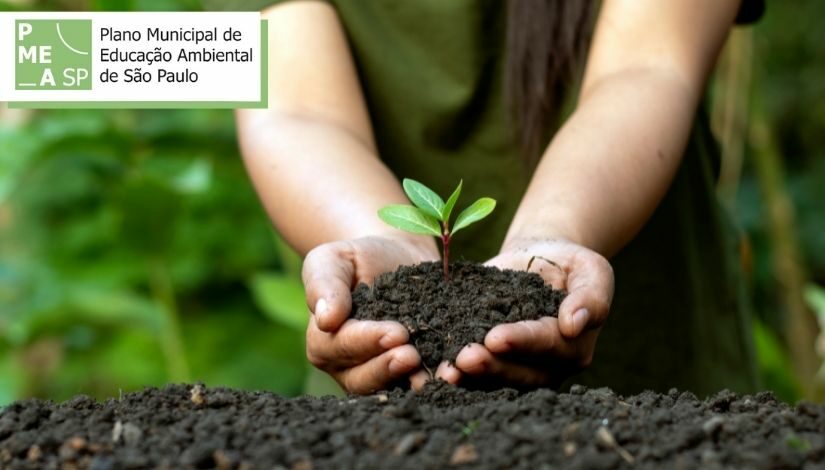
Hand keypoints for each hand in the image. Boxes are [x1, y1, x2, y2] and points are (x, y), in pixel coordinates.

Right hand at [302, 236, 437, 393]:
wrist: (396, 257)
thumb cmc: (357, 258)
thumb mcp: (332, 260)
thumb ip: (324, 285)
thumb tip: (325, 319)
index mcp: (325, 343)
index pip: (342, 347)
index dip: (367, 342)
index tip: (395, 332)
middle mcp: (350, 368)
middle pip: (365, 378)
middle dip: (389, 367)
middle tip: (413, 356)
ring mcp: (382, 374)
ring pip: (396, 387)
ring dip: (419, 381)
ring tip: (442, 372)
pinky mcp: (414, 372)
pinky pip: (424, 380)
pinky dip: (442, 376)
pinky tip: (460, 369)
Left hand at [437, 238, 613, 387]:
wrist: (539, 257)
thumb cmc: (569, 262)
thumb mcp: (590, 270)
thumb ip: (591, 297)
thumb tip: (573, 324)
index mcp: (574, 346)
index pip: (547, 345)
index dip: (522, 341)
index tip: (496, 337)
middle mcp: (547, 365)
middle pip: (520, 372)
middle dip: (492, 366)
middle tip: (465, 359)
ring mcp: (519, 367)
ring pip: (496, 379)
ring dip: (471, 377)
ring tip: (447, 370)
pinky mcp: (492, 360)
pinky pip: (475, 372)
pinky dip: (455, 371)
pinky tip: (433, 369)